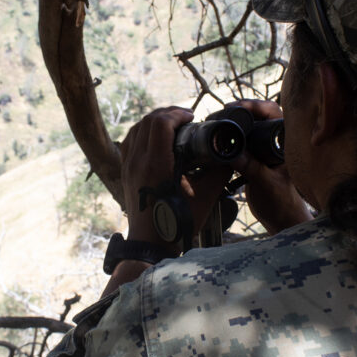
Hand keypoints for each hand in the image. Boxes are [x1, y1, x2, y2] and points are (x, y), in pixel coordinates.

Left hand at [119, 107, 231, 250]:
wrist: (150, 243)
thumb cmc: (177, 222)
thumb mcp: (205, 197)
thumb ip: (219, 172)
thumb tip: (230, 155)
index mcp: (157, 164)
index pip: (161, 123)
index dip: (177, 113)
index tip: (192, 117)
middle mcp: (138, 161)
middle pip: (148, 120)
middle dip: (168, 113)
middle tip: (185, 118)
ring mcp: (128, 165)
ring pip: (137, 128)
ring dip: (155, 121)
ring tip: (172, 125)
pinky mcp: (125, 171)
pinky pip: (130, 141)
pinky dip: (143, 132)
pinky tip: (156, 139)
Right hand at [226, 99, 312, 234]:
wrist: (279, 219)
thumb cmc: (282, 203)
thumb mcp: (266, 184)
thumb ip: (252, 168)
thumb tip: (235, 154)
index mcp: (285, 144)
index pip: (273, 113)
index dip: (256, 106)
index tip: (238, 107)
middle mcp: (276, 142)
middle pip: (260, 116)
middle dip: (243, 111)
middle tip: (226, 110)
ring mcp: (265, 149)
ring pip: (250, 128)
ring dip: (237, 123)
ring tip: (221, 120)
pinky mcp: (255, 158)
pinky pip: (243, 142)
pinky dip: (232, 139)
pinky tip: (222, 140)